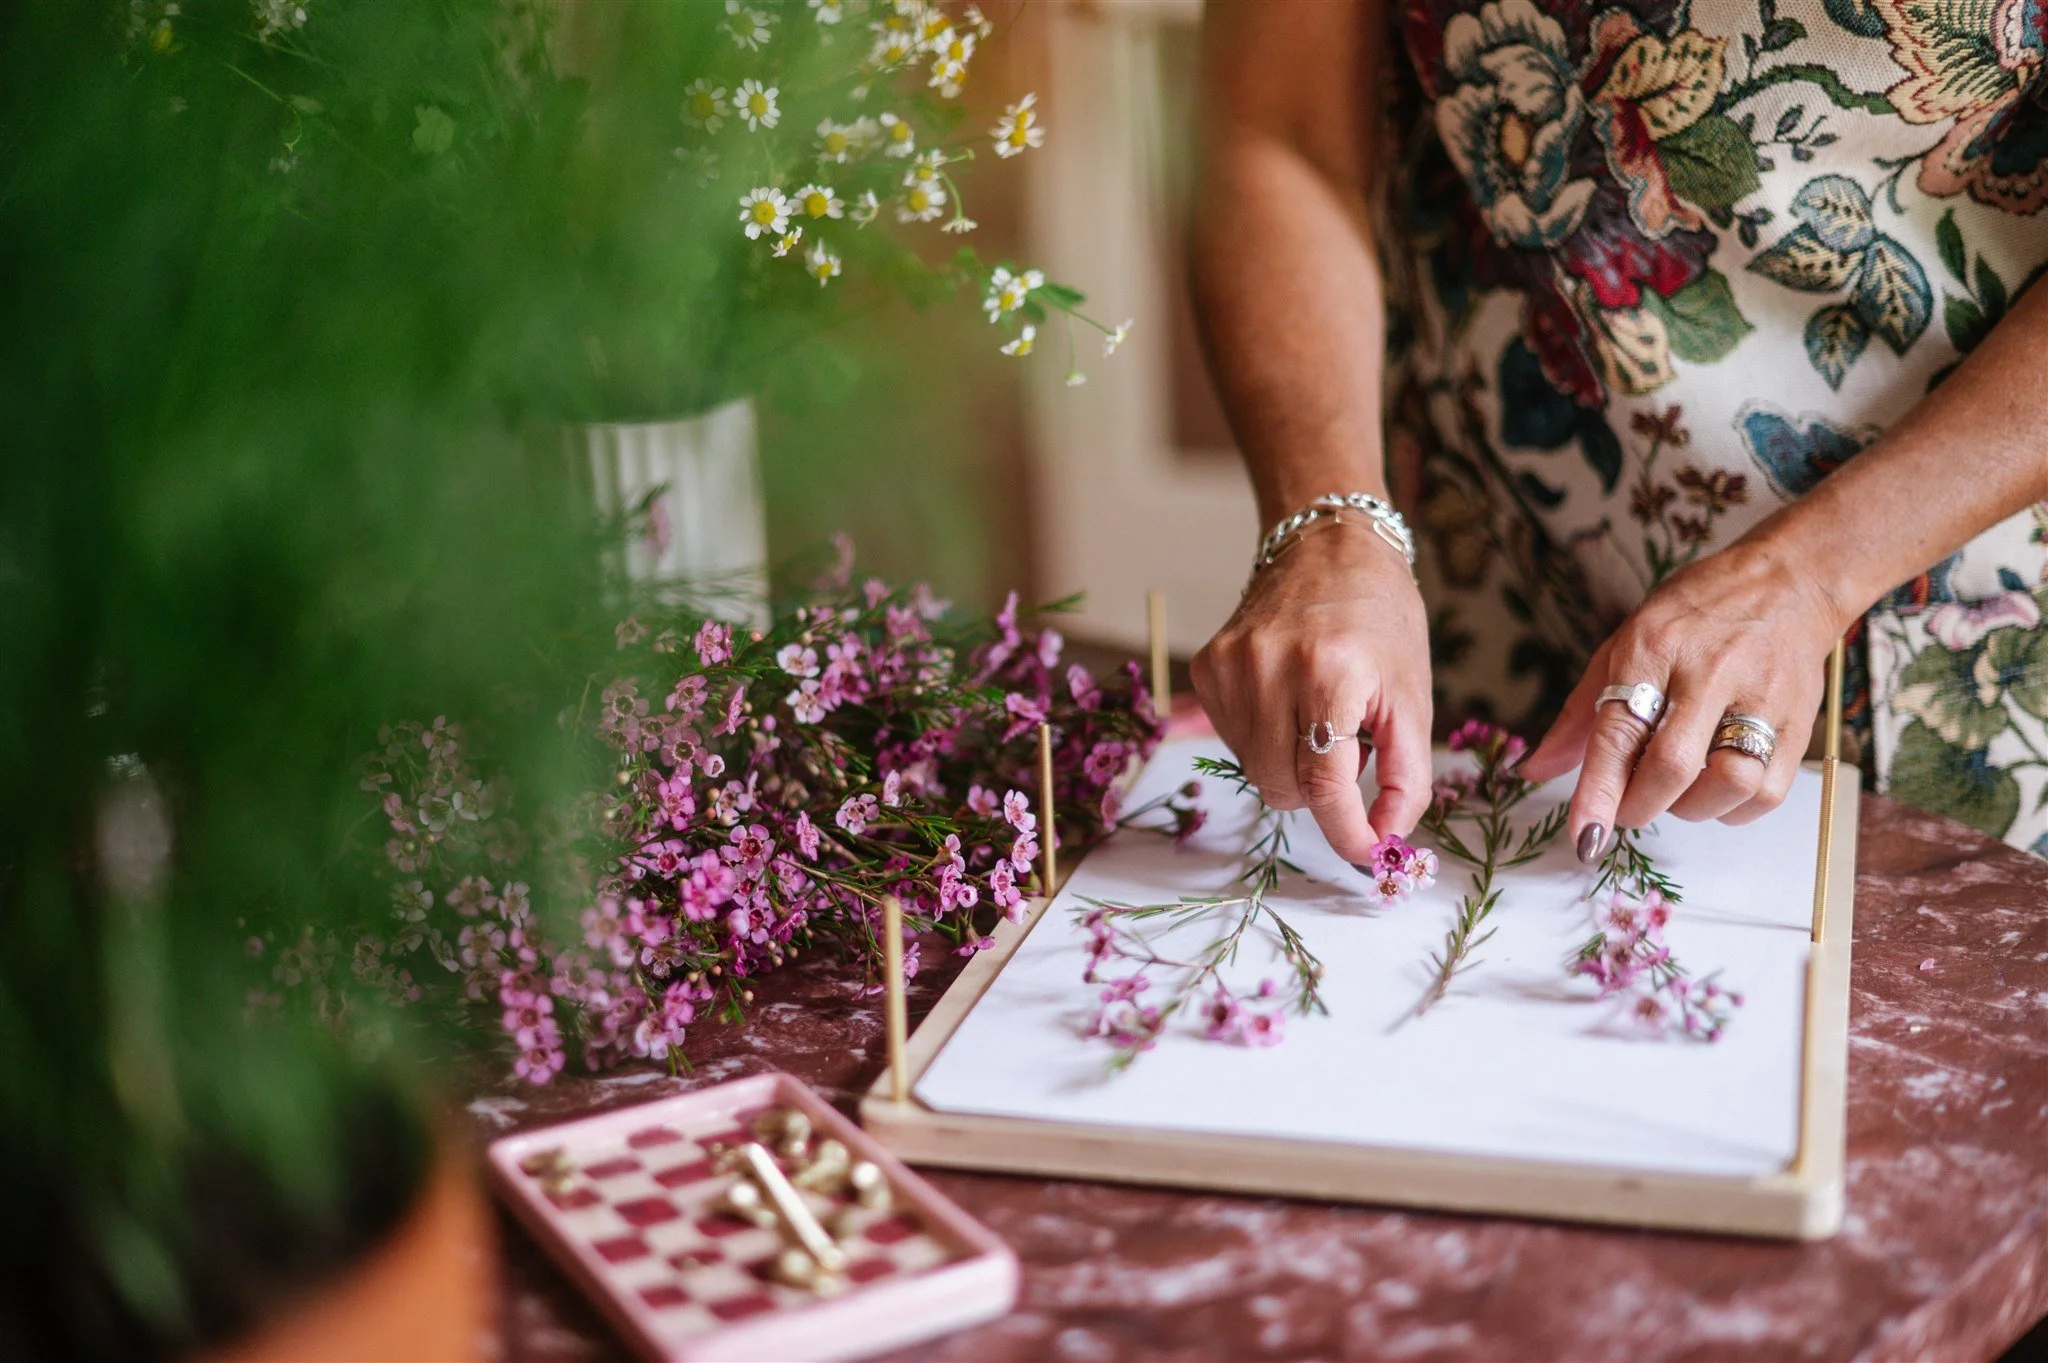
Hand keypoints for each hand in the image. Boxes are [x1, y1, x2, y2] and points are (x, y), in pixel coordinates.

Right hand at [1190, 524, 1433, 861]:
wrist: (1328, 545)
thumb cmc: (1380, 619)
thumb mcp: (1413, 697)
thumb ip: (1407, 777)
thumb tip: (1386, 842)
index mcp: (1330, 672)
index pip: (1325, 783)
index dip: (1347, 831)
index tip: (1368, 854)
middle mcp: (1269, 667)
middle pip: (1282, 787)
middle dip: (1319, 789)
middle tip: (1349, 746)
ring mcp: (1229, 667)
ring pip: (1255, 771)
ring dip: (1291, 762)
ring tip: (1318, 712)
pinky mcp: (1207, 668)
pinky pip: (1234, 740)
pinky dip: (1266, 738)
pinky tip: (1287, 699)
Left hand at [1520, 534, 1843, 861]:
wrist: (1788, 581)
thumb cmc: (1695, 615)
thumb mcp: (1624, 643)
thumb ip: (1580, 713)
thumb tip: (1534, 770)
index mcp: (1653, 647)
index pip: (1619, 730)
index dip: (1599, 790)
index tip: (1584, 836)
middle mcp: (1708, 670)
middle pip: (1672, 766)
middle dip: (1639, 806)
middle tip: (1625, 809)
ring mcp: (1760, 695)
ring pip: (1727, 783)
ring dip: (1690, 810)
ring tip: (1676, 793)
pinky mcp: (1799, 719)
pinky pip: (1766, 791)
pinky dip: (1733, 810)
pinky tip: (1715, 790)